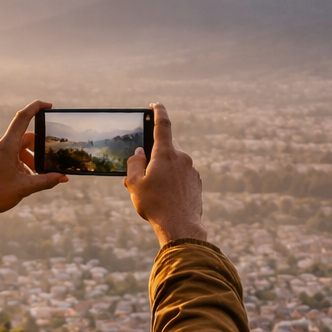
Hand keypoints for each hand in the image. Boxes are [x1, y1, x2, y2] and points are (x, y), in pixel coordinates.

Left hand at [0, 100, 65, 219]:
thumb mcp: (25, 188)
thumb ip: (46, 181)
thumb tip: (62, 177)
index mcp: (7, 145)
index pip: (23, 117)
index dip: (36, 107)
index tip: (49, 106)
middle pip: (25, 138)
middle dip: (38, 150)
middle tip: (48, 164)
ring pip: (19, 148)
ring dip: (30, 159)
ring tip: (35, 176)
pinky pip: (11, 153)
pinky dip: (20, 162)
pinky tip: (24, 178)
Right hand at [124, 103, 205, 245]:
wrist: (181, 227)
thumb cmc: (155, 205)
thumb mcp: (135, 184)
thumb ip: (134, 164)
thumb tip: (139, 153)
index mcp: (166, 154)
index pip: (163, 125)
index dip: (158, 112)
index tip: (155, 105)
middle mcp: (182, 157)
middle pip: (167, 146)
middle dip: (154, 153)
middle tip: (141, 170)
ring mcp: (192, 170)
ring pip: (174, 162)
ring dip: (162, 169)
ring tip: (151, 190)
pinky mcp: (197, 182)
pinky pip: (182, 174)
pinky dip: (172, 179)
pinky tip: (165, 196)